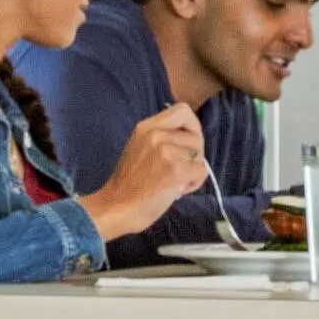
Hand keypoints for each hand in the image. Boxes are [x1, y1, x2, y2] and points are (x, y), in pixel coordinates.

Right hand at [84, 104, 210, 239]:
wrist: (116, 207)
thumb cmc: (129, 184)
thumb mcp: (140, 148)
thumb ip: (161, 138)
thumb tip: (190, 138)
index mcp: (146, 127)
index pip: (182, 111)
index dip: (192, 126)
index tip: (188, 142)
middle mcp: (156, 134)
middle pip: (196, 136)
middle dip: (194, 155)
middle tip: (179, 170)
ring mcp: (166, 151)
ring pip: (200, 155)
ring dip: (193, 171)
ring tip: (176, 182)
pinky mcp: (176, 170)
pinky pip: (202, 171)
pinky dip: (194, 183)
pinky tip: (178, 190)